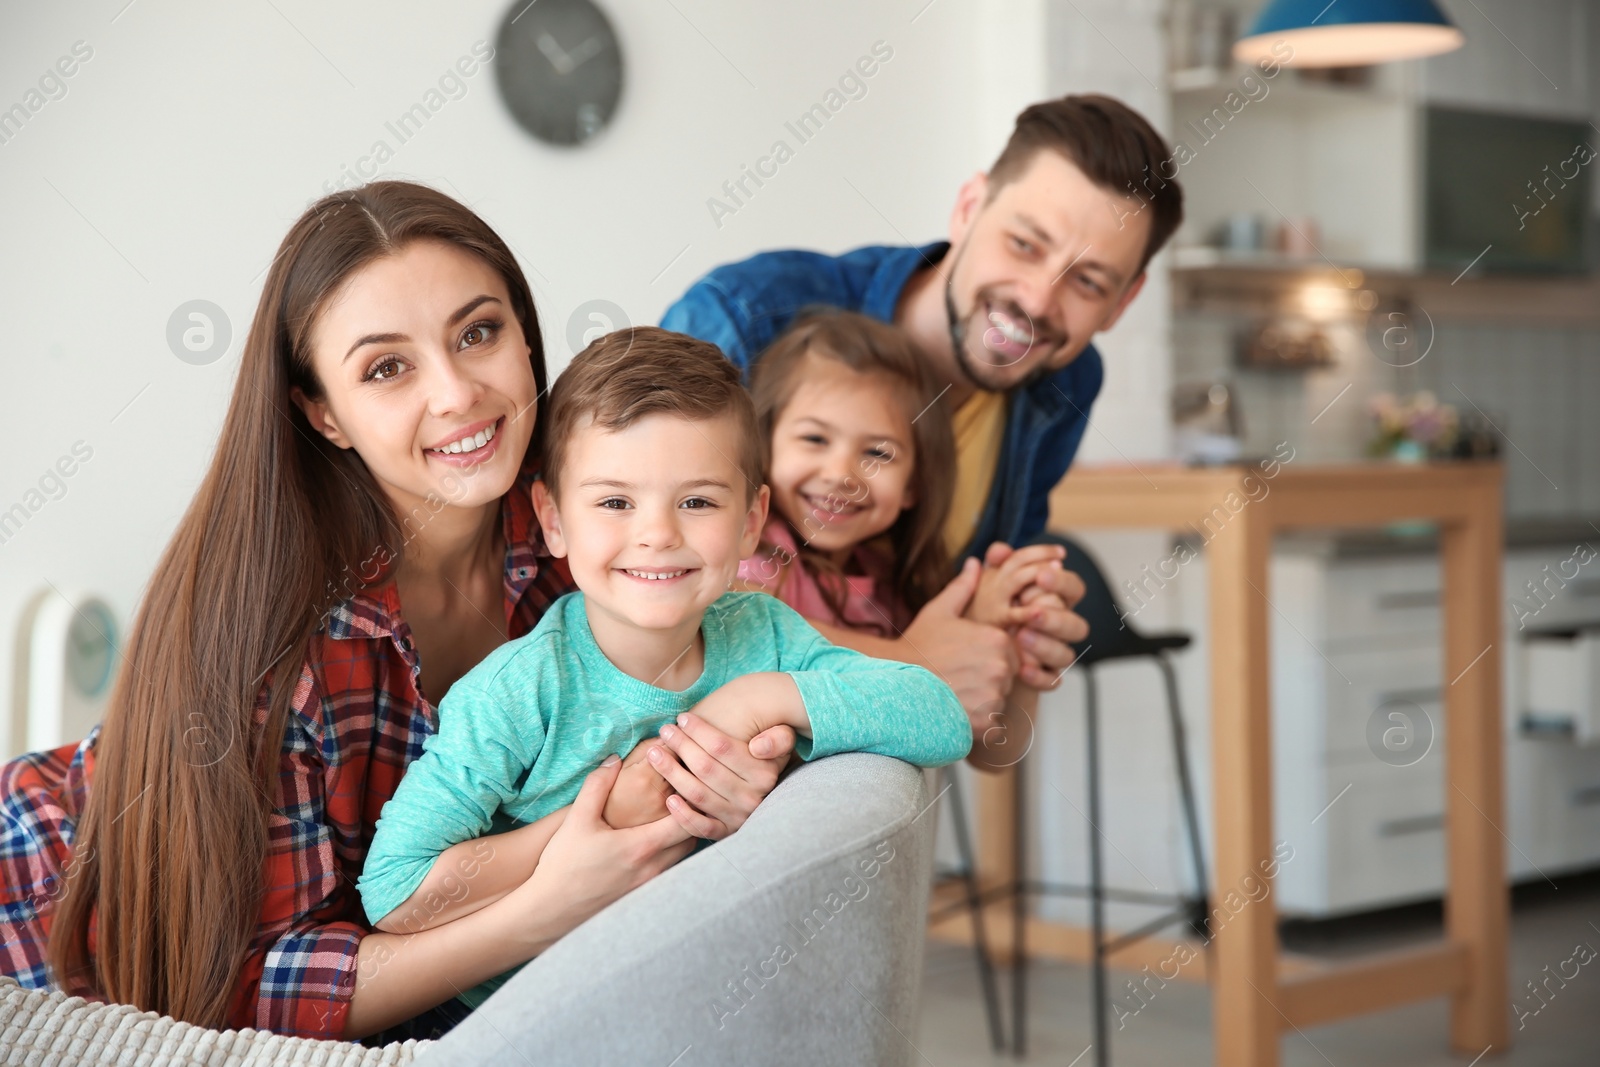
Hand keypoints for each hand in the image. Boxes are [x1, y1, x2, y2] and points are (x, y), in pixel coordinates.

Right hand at [513, 755, 695, 937]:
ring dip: (681, 836)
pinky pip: (669, 870)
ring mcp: (649, 885)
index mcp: (641, 847)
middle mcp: (653, 868)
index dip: (691, 800)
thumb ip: (597, 785)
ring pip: (682, 856)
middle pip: (692, 839)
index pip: (686, 821)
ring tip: (669, 816)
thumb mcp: (577, 819)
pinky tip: (652, 842)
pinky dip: (670, 853)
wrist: (549, 909)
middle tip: (682, 794)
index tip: (684, 783)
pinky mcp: (641, 895)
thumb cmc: (563, 864)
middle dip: (692, 816)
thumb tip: (614, 759)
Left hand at [646, 713, 796, 839]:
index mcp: (764, 774)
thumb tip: (758, 747)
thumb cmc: (768, 757)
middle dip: (681, 746)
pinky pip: (702, 828)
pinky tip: (668, 798)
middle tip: (664, 731)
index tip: (682, 718)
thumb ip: (778, 738)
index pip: (723, 748)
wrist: (776, 795)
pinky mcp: (727, 832)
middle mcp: (752, 798)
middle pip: (706, 769)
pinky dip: (684, 815)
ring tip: (655, 753)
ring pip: (698, 795)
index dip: (700, 731)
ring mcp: (738, 817)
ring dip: (672, 773)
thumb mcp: (783, 741)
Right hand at [900, 557, 1018, 713]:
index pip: (1010, 653)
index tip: (965, 661)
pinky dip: (977, 723)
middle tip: (957, 678)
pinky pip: (993, 725)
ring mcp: (994, 697)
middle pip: (1007, 678)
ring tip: (953, 695)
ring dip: (983, 702)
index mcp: (996, 639)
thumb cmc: (916, 650)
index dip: (988, 658)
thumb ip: (963, 588)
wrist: (893, 686)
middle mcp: (1000, 668)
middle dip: (988, 680)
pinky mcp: (986, 723)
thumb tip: (976, 563)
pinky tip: (954, 711)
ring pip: (1000, 701)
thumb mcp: (938, 613)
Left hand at [981, 542, 1088, 689]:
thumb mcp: (987, 588)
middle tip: (1030, 612)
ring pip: (1067, 654)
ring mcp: (1052, 655)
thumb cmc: (985, 616)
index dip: (1062, 581)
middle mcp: (1057, 629)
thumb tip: (1000, 551)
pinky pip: (1052, 681)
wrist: (971, 658)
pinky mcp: (1042, 678)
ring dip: (1045, 645)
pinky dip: (1039, 676)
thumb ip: (996, 567)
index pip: (1073, 588)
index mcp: (1052, 601)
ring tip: (1020, 637)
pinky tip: (1021, 668)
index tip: (1041, 575)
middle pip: (1077, 625)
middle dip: (1056, 618)